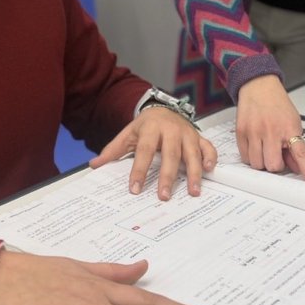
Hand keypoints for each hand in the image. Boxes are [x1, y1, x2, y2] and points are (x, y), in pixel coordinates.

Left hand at [90, 107, 216, 199]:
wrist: (163, 108)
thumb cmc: (145, 126)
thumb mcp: (128, 134)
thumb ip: (113, 150)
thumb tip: (94, 165)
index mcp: (150, 128)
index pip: (144, 151)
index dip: (139, 170)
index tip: (134, 189)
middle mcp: (171, 130)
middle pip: (170, 154)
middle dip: (167, 176)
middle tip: (164, 196)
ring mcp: (187, 133)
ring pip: (192, 153)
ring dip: (194, 173)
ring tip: (193, 192)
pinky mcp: (199, 137)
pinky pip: (208, 147)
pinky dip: (210, 158)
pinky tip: (209, 171)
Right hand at [235, 76, 304, 181]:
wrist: (258, 86)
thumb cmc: (277, 104)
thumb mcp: (293, 123)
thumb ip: (295, 146)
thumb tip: (297, 168)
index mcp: (289, 128)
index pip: (301, 154)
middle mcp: (271, 130)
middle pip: (273, 166)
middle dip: (275, 165)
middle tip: (276, 154)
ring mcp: (254, 132)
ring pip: (257, 164)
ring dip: (262, 161)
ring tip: (264, 148)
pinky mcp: (241, 132)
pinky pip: (245, 158)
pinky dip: (251, 156)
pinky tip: (255, 144)